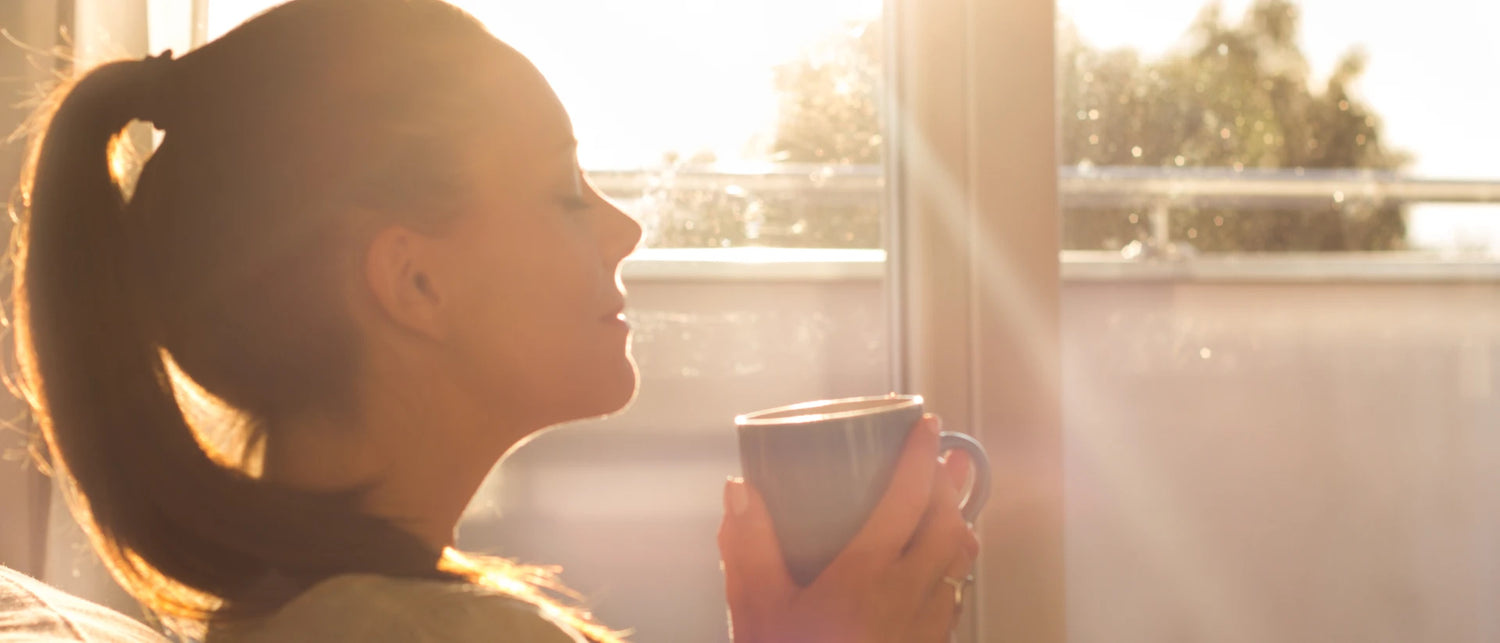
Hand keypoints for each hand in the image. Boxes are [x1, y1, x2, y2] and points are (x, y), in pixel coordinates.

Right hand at [718, 415, 979, 642]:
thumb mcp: (755, 609)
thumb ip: (746, 546)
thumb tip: (740, 489)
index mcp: (867, 578)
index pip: (908, 500)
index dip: (921, 457)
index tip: (927, 424)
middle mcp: (909, 599)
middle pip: (951, 526)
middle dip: (954, 484)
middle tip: (951, 453)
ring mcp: (926, 629)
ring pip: (962, 563)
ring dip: (959, 524)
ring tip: (950, 501)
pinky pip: (954, 598)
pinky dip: (952, 568)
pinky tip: (933, 568)